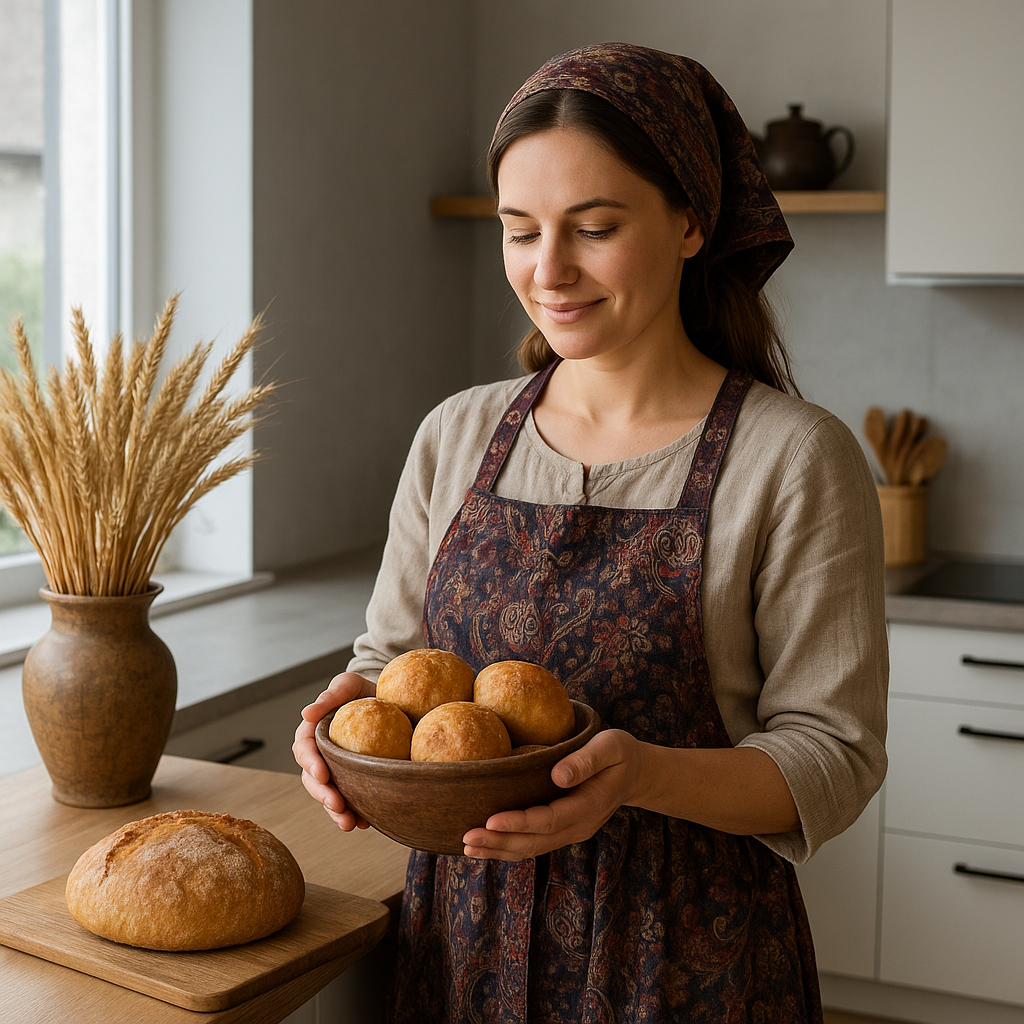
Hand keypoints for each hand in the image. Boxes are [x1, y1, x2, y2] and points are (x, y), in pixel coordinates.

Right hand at [293, 671, 374, 830]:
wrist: (390, 703)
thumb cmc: (364, 691)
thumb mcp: (349, 685)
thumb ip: (331, 695)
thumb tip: (305, 712)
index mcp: (313, 732)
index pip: (304, 749)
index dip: (311, 764)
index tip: (323, 775)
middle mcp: (320, 755)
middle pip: (312, 779)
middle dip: (322, 795)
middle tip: (338, 805)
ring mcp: (335, 770)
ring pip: (327, 795)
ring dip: (335, 812)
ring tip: (349, 824)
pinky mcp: (352, 782)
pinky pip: (348, 801)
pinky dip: (354, 814)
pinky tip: (364, 823)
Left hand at [462, 728, 642, 860]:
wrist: (636, 773)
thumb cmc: (620, 753)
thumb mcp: (611, 746)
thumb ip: (586, 760)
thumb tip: (557, 774)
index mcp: (589, 806)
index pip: (549, 820)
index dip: (519, 823)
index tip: (491, 821)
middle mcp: (578, 826)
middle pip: (534, 842)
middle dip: (499, 842)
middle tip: (466, 838)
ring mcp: (571, 832)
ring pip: (531, 848)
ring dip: (499, 850)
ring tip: (467, 847)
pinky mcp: (562, 830)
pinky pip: (533, 844)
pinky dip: (508, 847)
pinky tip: (485, 846)